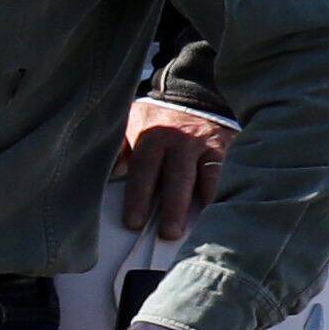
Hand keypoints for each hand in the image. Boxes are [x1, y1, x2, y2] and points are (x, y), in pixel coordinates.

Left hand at [116, 96, 230, 240]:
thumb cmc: (154, 121)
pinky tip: (209, 209)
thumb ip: (119, 148)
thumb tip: (110, 173)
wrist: (190, 95)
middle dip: (170, 207)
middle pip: (173, 177)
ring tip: (189, 230)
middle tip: (167, 234)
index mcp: (150, 137)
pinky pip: (217, 172)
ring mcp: (199, 144)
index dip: (138, 197)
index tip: (133, 222)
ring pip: (197, 177)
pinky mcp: (219, 147)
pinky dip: (213, 191)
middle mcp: (176, 141)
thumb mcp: (130, 124)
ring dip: (192, 205)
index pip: (143, 171)